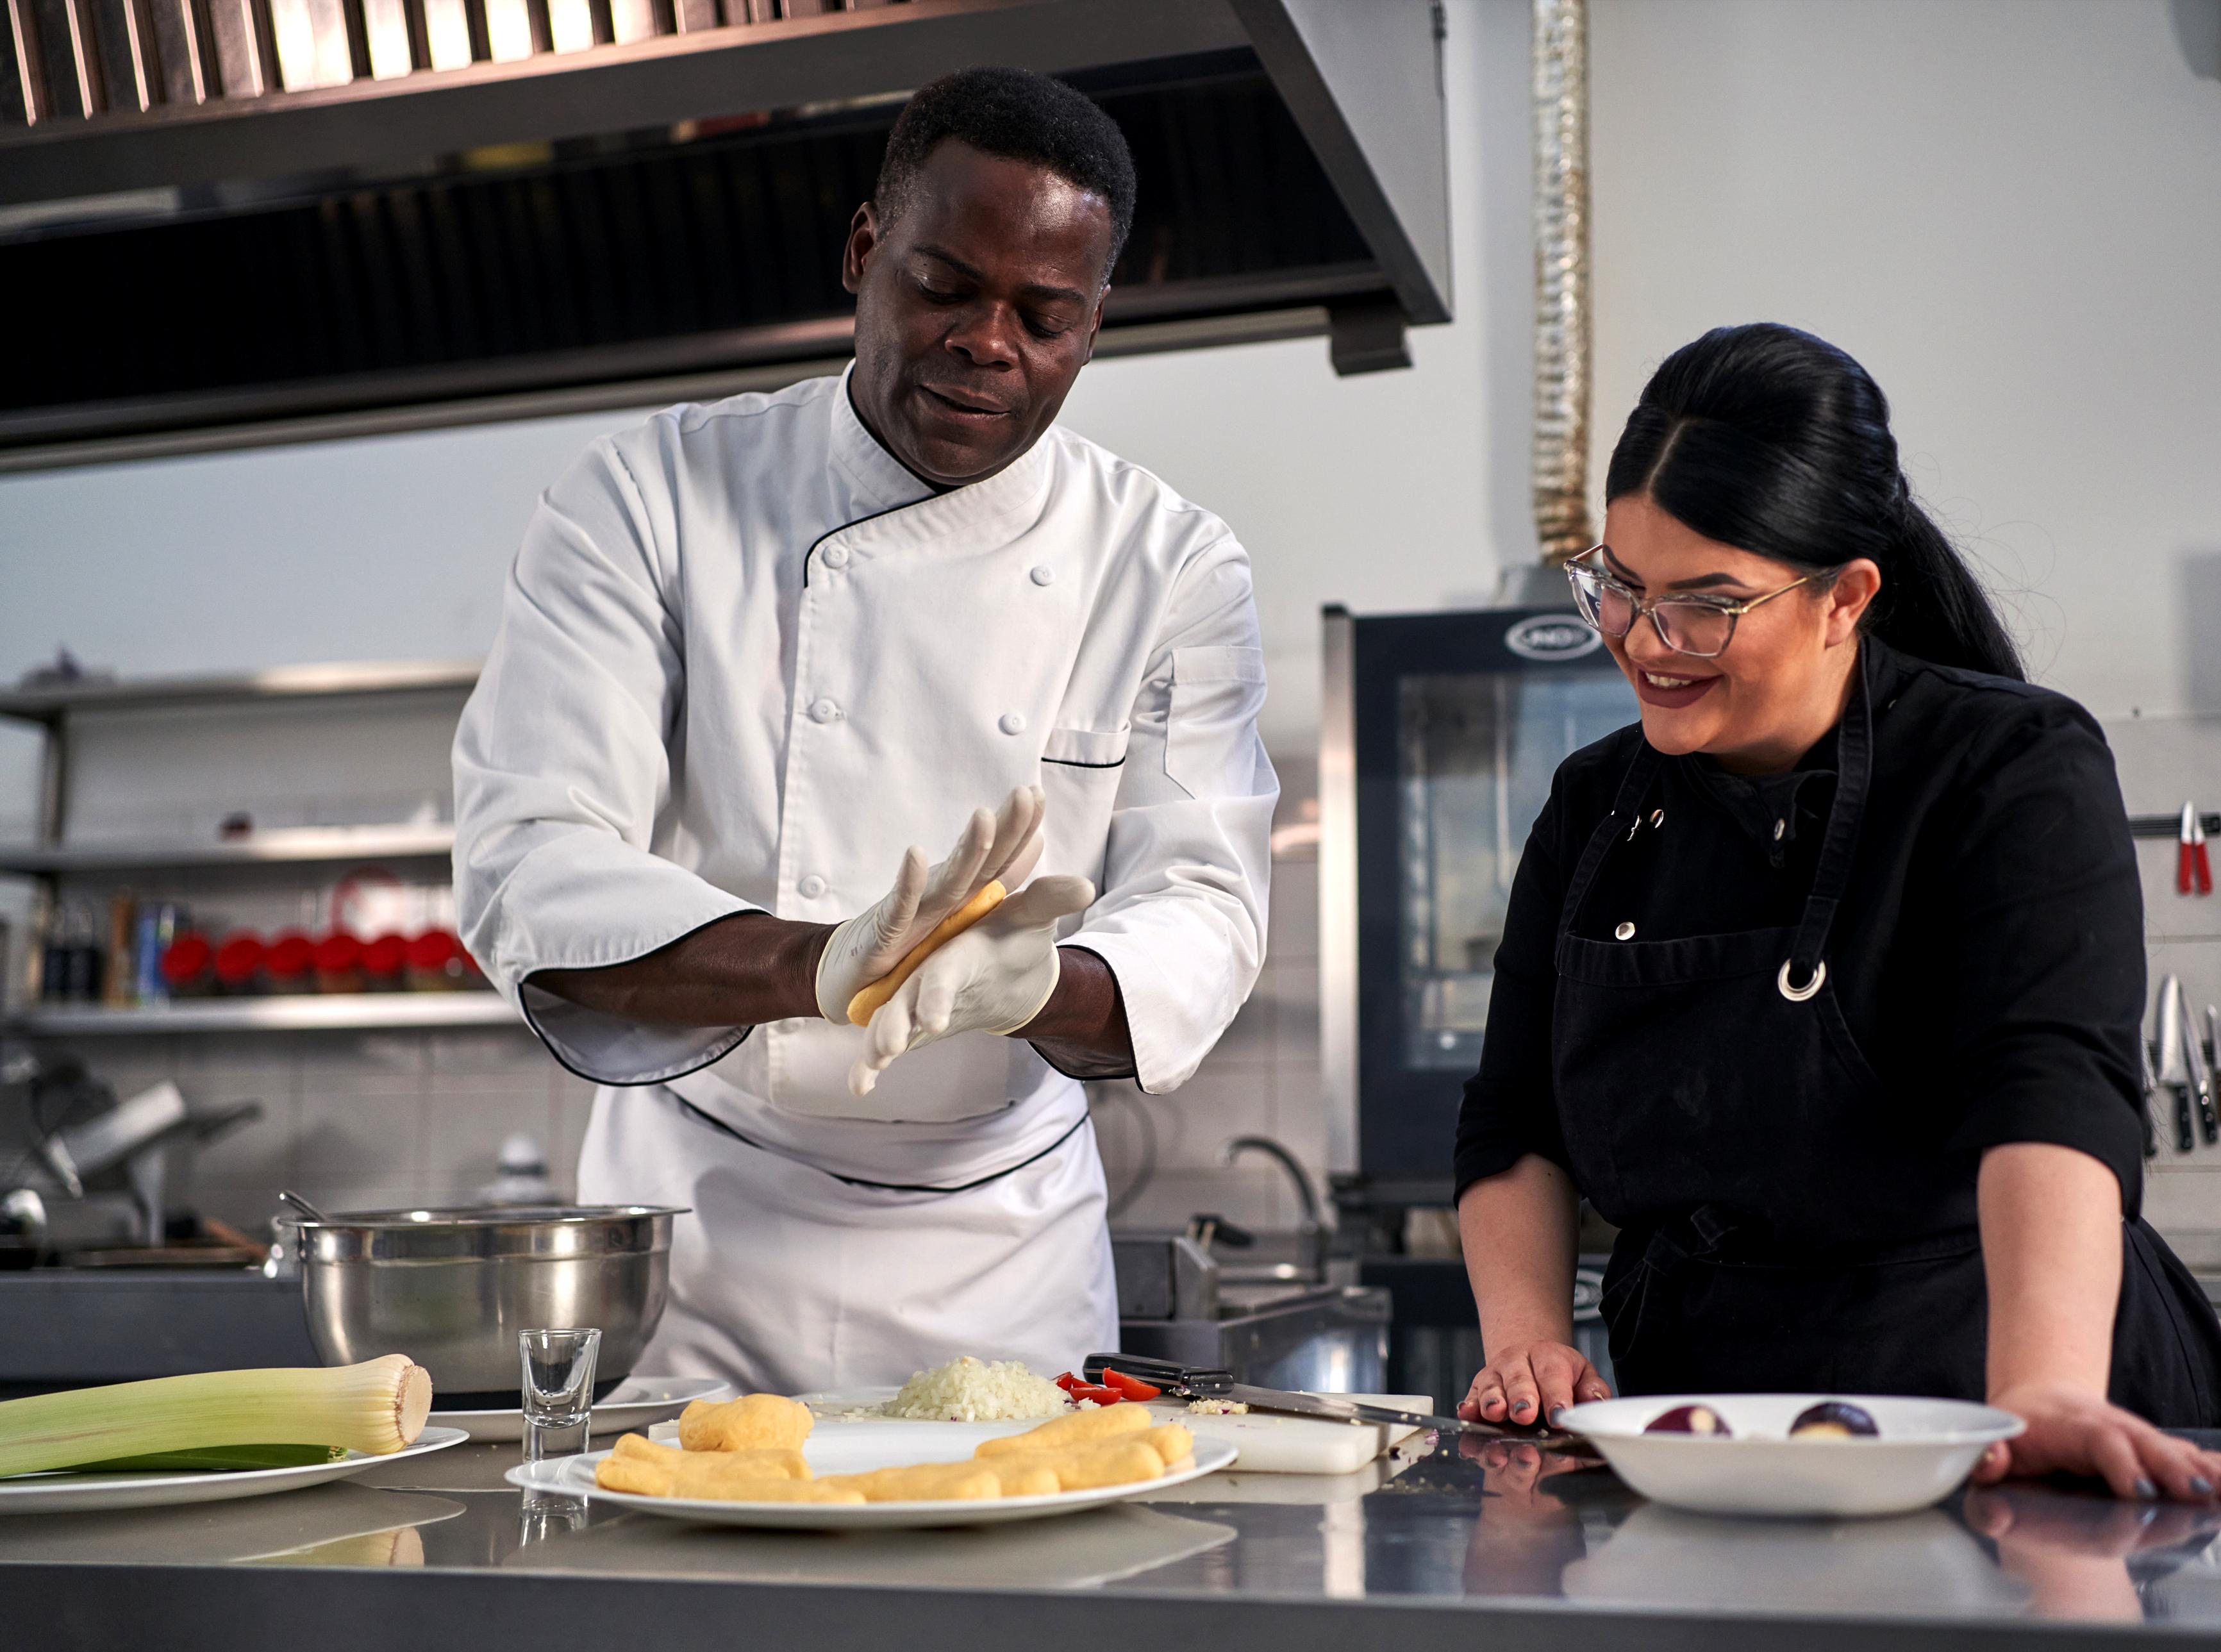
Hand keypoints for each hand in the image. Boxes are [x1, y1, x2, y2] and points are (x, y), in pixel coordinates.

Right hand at [812, 787, 1043, 1023]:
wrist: (848, 970)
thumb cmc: (906, 937)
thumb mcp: (961, 910)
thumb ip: (999, 879)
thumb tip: (1037, 843)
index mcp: (962, 893)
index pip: (998, 860)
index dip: (1019, 831)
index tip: (1039, 793)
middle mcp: (940, 895)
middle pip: (978, 861)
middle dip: (1002, 829)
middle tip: (1024, 794)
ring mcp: (914, 911)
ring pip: (947, 880)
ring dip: (966, 850)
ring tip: (984, 817)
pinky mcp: (887, 932)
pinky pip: (899, 907)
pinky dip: (908, 883)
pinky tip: (915, 855)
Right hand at [848, 874, 1094, 1095]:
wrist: (1002, 959)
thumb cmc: (1013, 934)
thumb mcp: (1032, 918)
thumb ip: (1050, 900)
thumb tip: (1087, 886)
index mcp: (955, 952)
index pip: (944, 973)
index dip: (937, 995)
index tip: (935, 1020)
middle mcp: (928, 975)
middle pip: (907, 1001)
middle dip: (897, 1023)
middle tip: (890, 1048)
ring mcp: (917, 1001)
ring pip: (891, 1022)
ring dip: (878, 1043)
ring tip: (872, 1066)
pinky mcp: (914, 1024)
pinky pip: (887, 1045)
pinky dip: (869, 1065)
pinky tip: (859, 1088)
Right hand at [1459, 1339, 1610, 1429]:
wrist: (1528, 1357)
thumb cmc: (1558, 1372)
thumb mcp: (1582, 1374)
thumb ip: (1592, 1389)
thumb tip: (1595, 1401)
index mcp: (1548, 1356)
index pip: (1552, 1374)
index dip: (1556, 1395)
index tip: (1560, 1416)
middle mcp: (1517, 1361)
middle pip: (1519, 1378)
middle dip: (1522, 1397)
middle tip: (1525, 1415)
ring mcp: (1495, 1374)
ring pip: (1492, 1386)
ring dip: (1493, 1401)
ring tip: (1496, 1414)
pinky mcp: (1478, 1388)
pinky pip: (1471, 1396)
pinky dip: (1469, 1406)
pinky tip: (1467, 1414)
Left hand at [1975, 1382, 2220, 1502]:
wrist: (2038, 1400)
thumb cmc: (2018, 1430)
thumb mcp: (1993, 1439)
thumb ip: (1988, 1457)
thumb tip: (1991, 1461)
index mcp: (2071, 1425)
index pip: (2100, 1441)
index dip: (2122, 1464)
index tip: (2141, 1490)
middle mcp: (2109, 1426)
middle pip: (2144, 1444)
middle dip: (2171, 1469)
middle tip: (2195, 1494)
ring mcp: (2134, 1435)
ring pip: (2169, 1448)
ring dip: (2197, 1469)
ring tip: (2219, 1488)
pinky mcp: (2150, 1447)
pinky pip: (2184, 1455)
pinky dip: (2209, 1466)